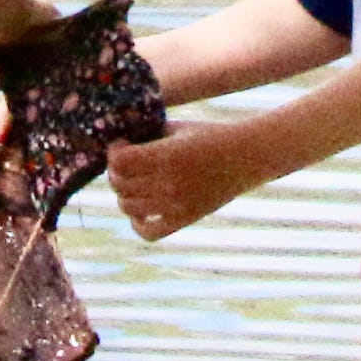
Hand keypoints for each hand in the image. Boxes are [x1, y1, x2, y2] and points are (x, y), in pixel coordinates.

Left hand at [105, 118, 280, 240]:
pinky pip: (148, 232)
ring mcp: (176, 205)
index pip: (120, 162)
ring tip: (132, 183)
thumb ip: (148, 136)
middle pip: (120, 185)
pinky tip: (140, 210)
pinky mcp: (184, 220)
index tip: (121, 145)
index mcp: (167, 156)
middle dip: (115, 171)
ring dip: (123, 194)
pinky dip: (137, 223)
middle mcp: (169, 183)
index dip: (114, 152)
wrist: (246, 157)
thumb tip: (119, 144)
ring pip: (128, 207)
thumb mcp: (178, 128)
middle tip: (124, 163)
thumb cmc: (211, 136)